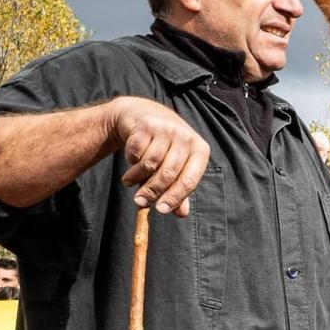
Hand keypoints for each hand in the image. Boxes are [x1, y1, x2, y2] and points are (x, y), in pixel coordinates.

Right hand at [108, 96, 208, 215]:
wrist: (143, 115)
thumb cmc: (165, 147)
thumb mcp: (177, 167)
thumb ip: (180, 191)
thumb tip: (181, 214)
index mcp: (200, 150)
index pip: (189, 181)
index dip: (174, 198)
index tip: (160, 211)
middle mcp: (186, 137)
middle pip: (168, 174)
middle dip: (152, 192)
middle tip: (139, 202)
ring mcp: (167, 129)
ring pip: (150, 164)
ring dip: (136, 177)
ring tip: (129, 182)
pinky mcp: (147, 125)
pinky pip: (136, 151)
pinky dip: (131, 161)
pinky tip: (130, 161)